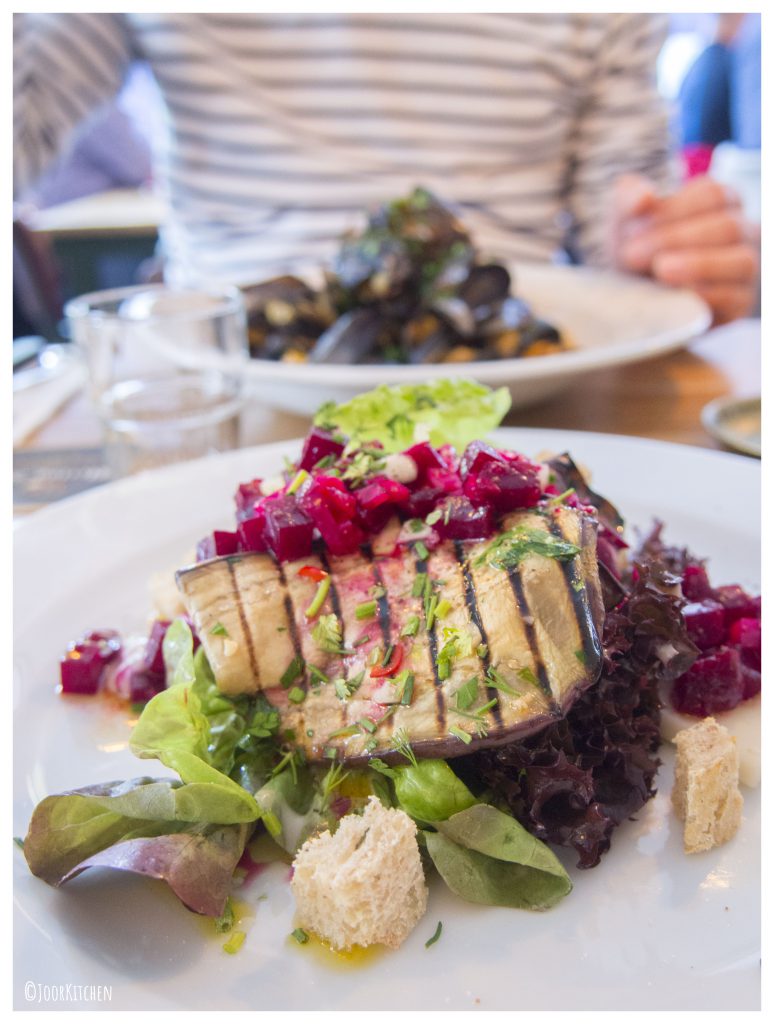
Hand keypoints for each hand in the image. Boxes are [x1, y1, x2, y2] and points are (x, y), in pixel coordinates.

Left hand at [612, 174, 758, 323]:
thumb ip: (629, 199)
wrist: (632, 298)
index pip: (713, 195)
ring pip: (741, 262)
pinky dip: (706, 296)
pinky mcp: (739, 303)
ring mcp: (745, 268)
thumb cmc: (636, 250)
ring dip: (698, 266)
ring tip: (659, 270)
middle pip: (728, 227)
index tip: (632, 231)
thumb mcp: (626, 220)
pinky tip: (677, 295)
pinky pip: (734, 298)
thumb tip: (644, 196)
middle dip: (677, 240)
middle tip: (632, 256)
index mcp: (720, 202)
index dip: (673, 211)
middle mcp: (742, 231)